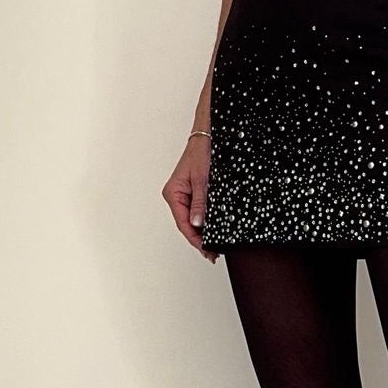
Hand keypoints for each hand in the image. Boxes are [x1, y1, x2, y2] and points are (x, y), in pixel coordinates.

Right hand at [163, 133, 219, 260]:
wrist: (209, 134)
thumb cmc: (202, 151)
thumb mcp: (202, 179)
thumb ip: (200, 203)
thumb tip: (198, 224)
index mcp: (173, 193)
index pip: (183, 223)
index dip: (195, 239)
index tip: (207, 250)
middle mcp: (176, 195)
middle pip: (186, 224)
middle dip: (199, 239)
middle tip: (212, 253)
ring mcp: (185, 193)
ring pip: (192, 219)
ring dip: (202, 232)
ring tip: (213, 246)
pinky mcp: (194, 191)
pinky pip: (197, 210)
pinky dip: (205, 221)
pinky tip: (212, 229)